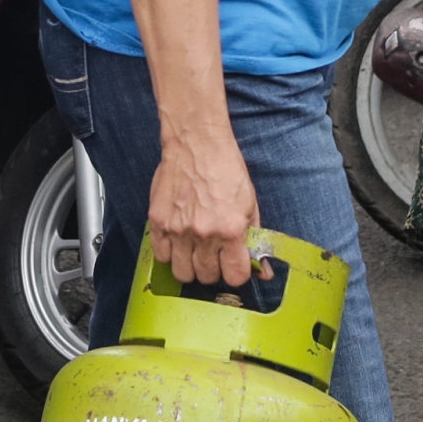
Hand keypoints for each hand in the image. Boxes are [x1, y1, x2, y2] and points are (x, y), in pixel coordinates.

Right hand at [149, 129, 259, 289]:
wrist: (196, 144)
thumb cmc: (225, 170)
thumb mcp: (250, 205)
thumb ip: (255, 240)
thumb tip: (264, 272)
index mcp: (231, 229)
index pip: (235, 277)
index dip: (236, 275)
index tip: (233, 267)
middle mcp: (204, 233)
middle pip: (206, 277)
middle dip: (213, 270)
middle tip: (214, 255)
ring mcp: (178, 230)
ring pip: (182, 273)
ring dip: (190, 267)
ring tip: (195, 251)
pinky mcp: (158, 222)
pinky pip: (161, 257)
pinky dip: (170, 254)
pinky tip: (178, 241)